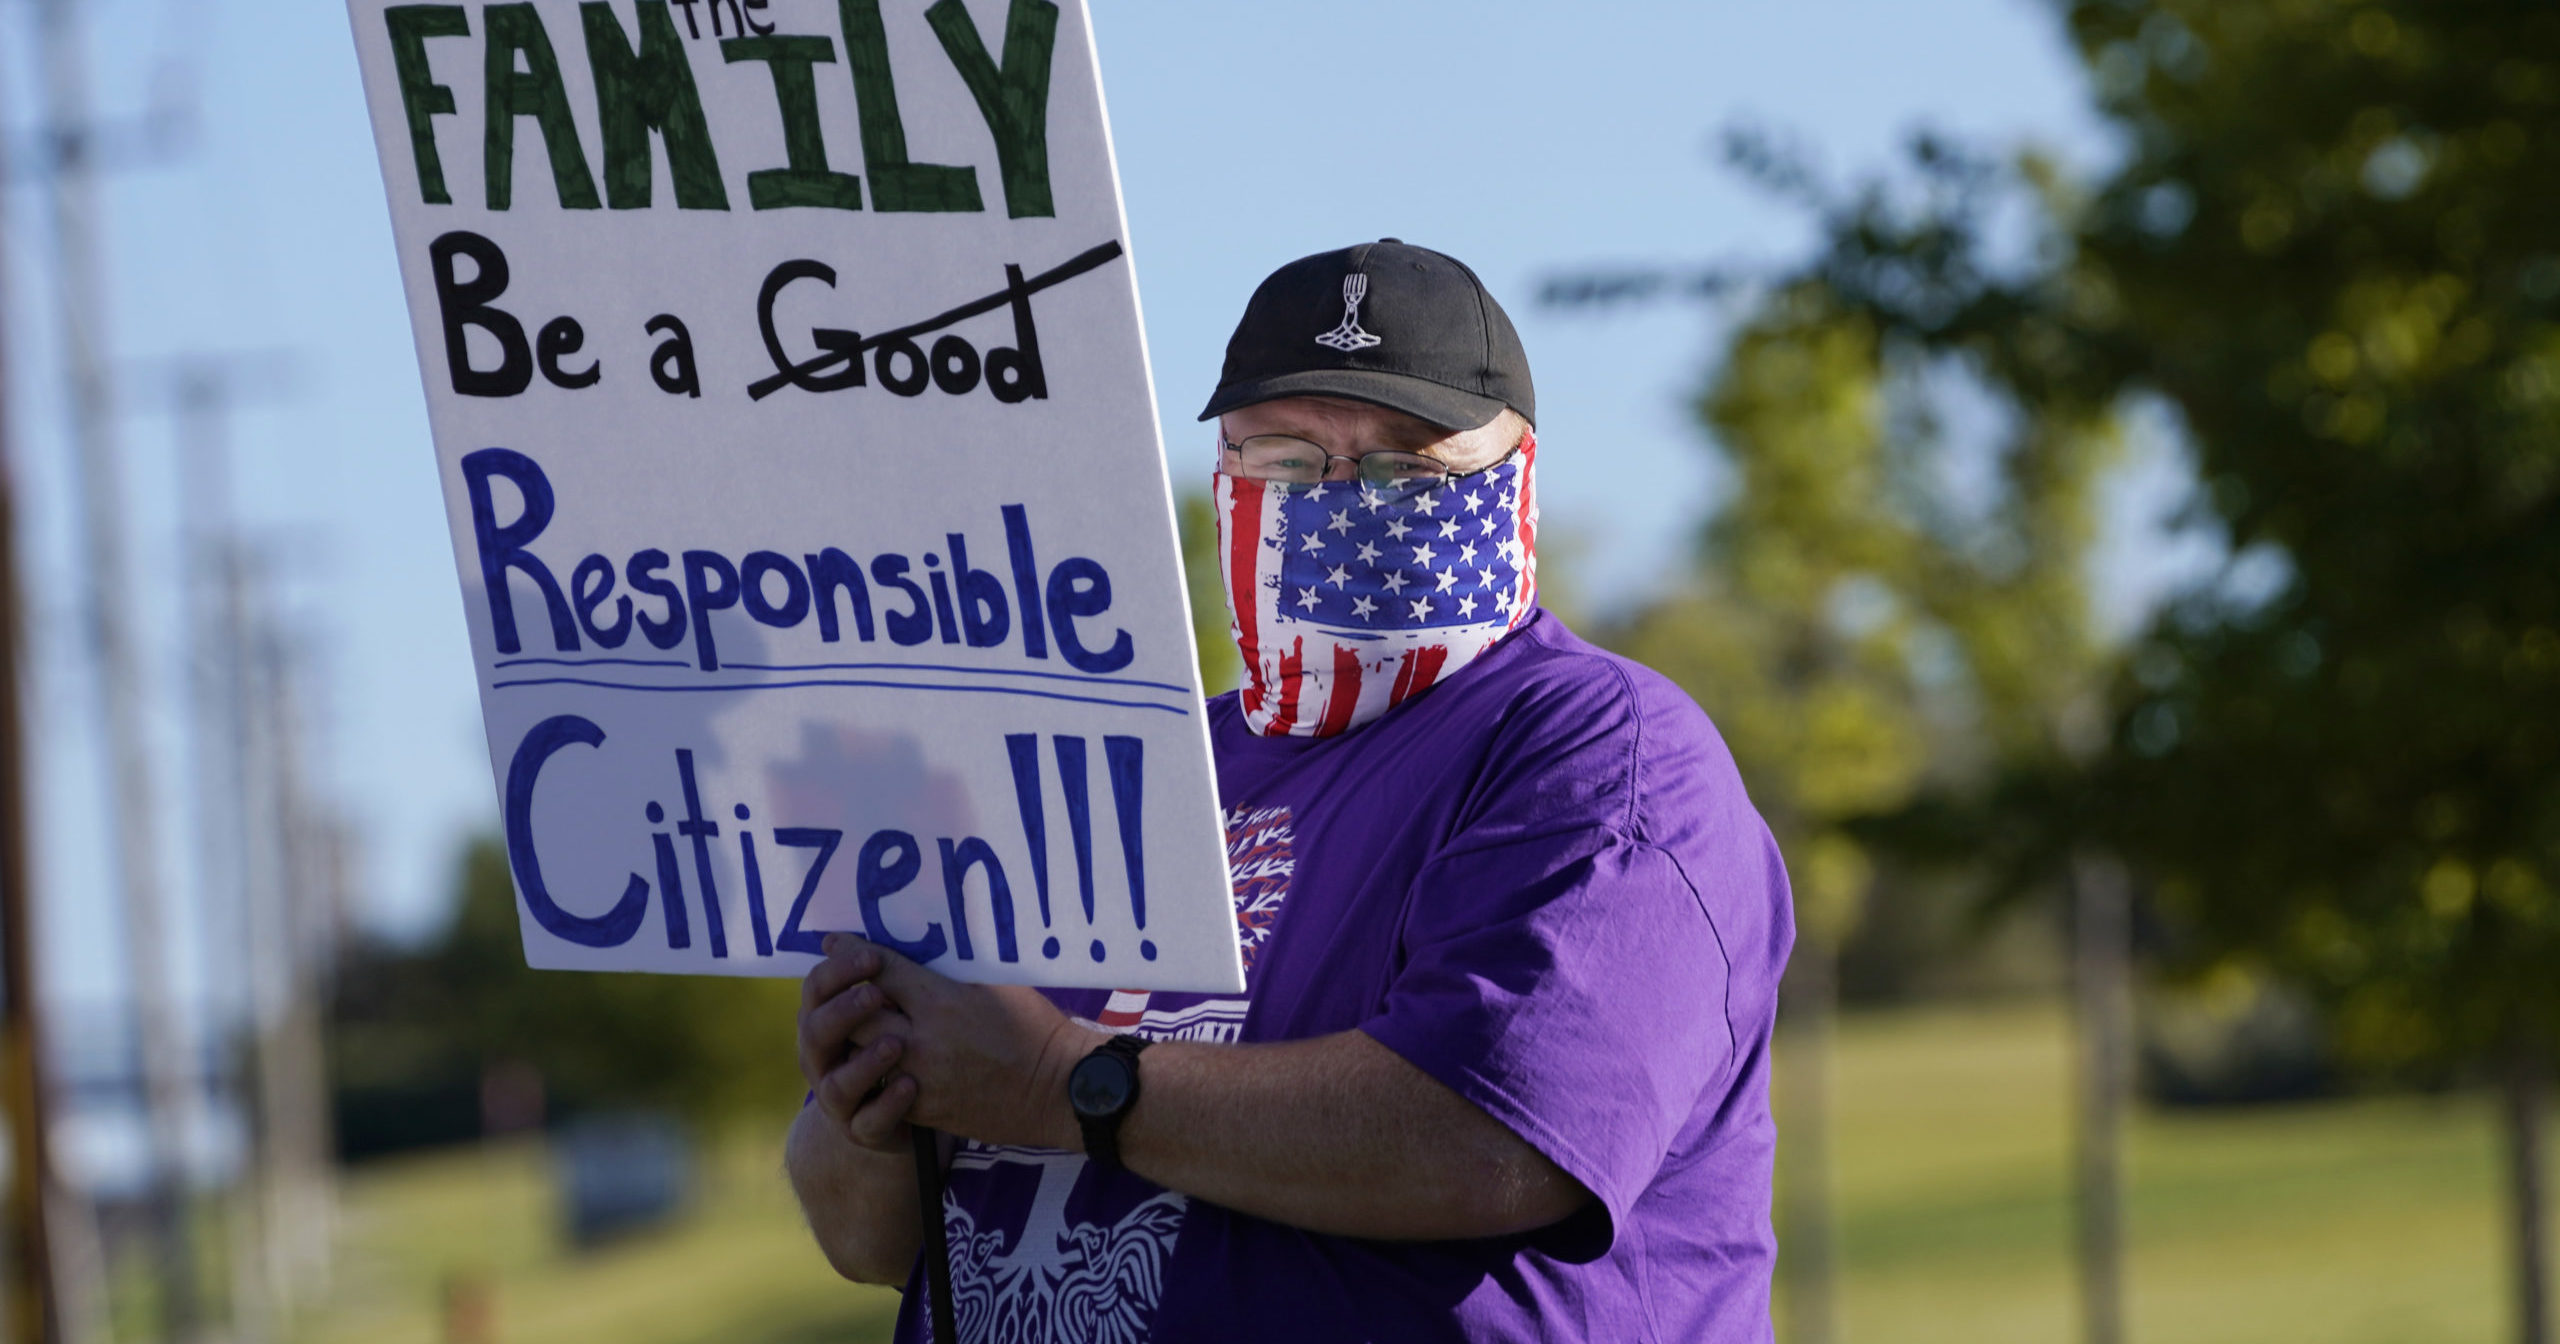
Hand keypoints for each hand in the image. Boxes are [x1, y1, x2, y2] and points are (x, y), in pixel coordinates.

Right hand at [797, 938, 918, 1154]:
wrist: (890, 1108)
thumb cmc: (895, 1038)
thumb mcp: (889, 1003)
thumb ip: (885, 971)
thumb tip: (890, 918)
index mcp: (824, 1020)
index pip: (816, 989)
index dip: (839, 971)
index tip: (873, 955)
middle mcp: (822, 1060)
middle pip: (815, 1034)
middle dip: (844, 1012)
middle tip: (876, 994)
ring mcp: (839, 1100)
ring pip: (836, 1085)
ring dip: (865, 1062)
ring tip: (898, 1043)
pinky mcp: (864, 1130)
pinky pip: (869, 1122)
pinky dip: (888, 1103)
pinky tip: (910, 1085)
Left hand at [824, 933, 1108, 1150]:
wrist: (1059, 1090)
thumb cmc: (1038, 1030)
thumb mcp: (1000, 985)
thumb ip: (954, 975)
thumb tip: (924, 957)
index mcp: (943, 1001)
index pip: (882, 970)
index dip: (854, 953)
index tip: (835, 942)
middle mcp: (924, 1039)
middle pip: (859, 1013)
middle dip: (845, 996)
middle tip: (837, 984)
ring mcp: (922, 1078)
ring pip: (864, 1054)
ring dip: (856, 1038)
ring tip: (853, 1025)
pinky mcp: (926, 1110)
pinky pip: (883, 1088)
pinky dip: (876, 1072)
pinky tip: (876, 1061)